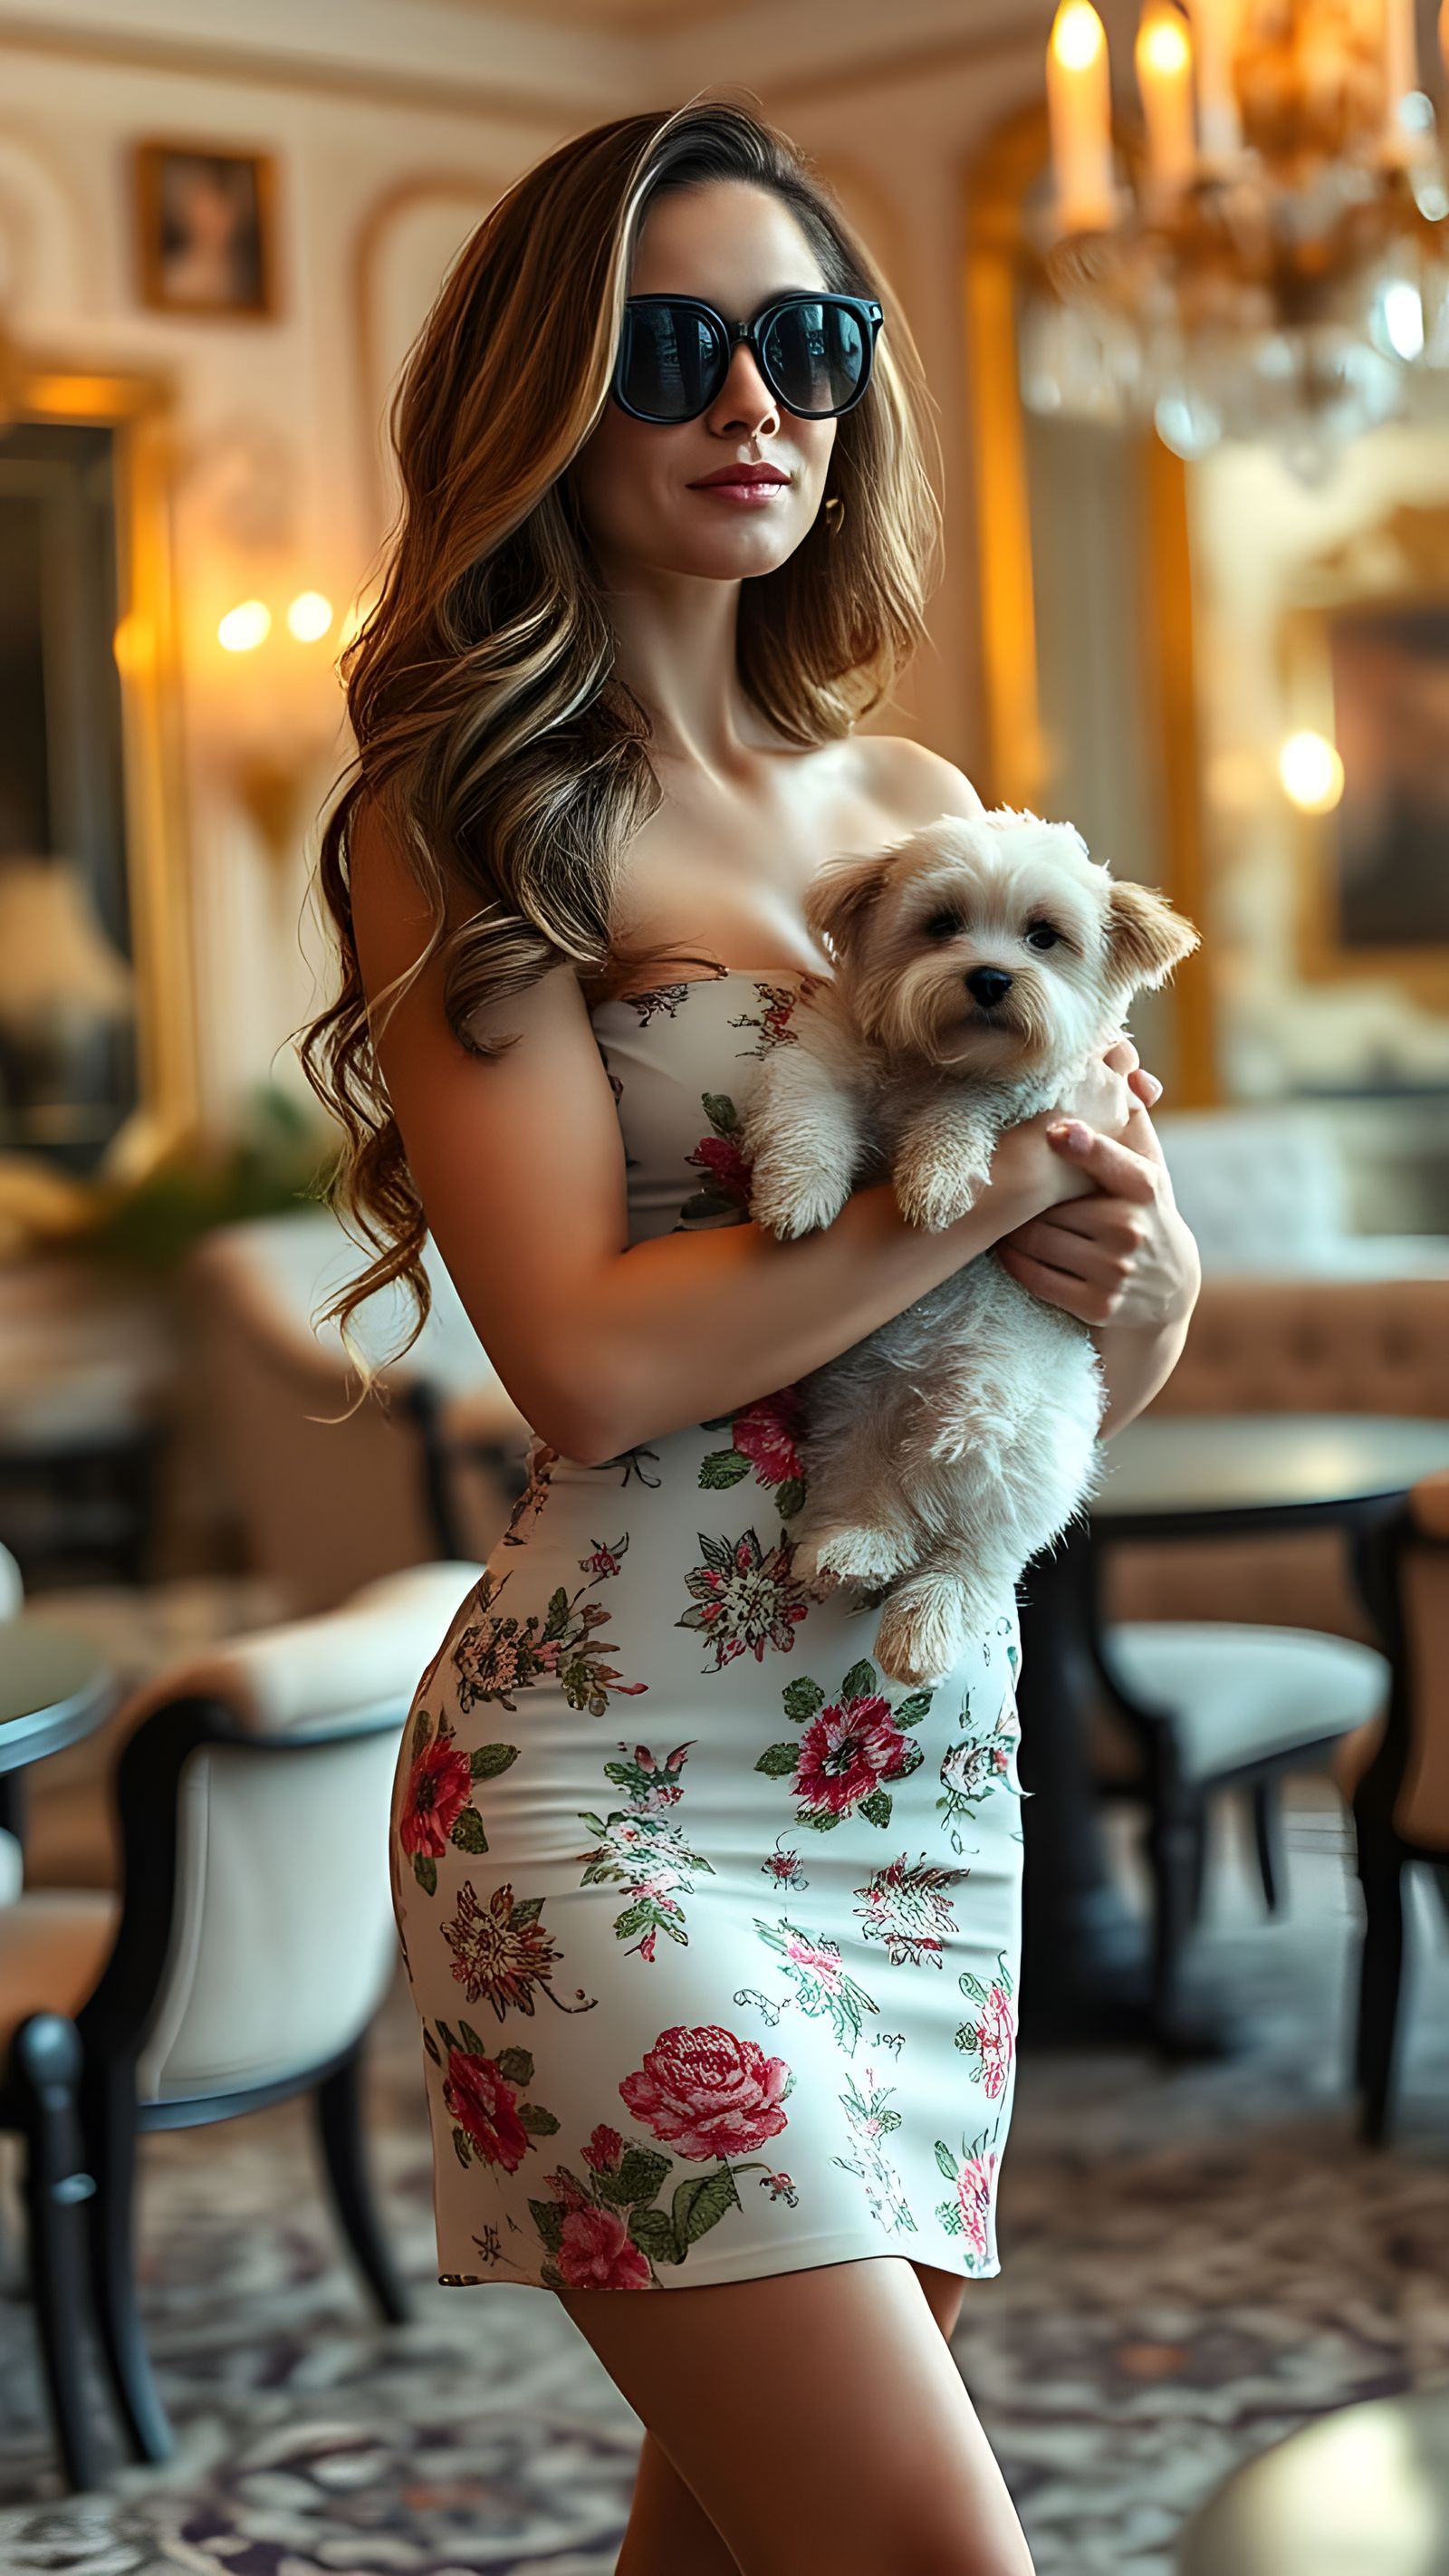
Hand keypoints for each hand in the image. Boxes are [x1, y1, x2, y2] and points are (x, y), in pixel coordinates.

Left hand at [996, 1059, 1199, 1332]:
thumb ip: (1131, 1121)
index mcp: (1146, 1189)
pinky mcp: (1097, 1305)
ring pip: (1037, 1242)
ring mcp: (1116, 1272)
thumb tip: (1123, 1061)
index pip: (1117, 1165)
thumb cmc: (1145, 1214)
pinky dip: (1015, 1263)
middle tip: (1011, 1193)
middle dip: (1030, 1203)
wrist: (1168, 1295)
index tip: (1060, 1131)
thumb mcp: (1149, 1170)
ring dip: (1014, 1233)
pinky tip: (1010, 1252)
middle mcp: (1133, 1230)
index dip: (1088, 1148)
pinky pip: (1034, 1276)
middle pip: (1053, 1206)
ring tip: (1009, 1222)